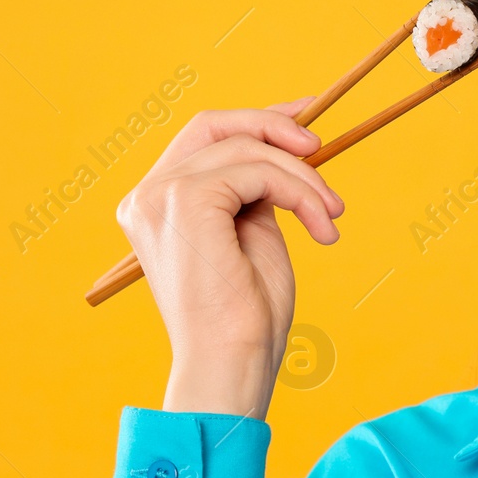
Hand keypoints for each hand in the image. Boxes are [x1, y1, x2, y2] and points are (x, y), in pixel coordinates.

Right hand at [112, 96, 345, 418]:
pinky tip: (320, 228)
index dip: (257, 119)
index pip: (204, 136)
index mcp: (155, 204)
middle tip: (322, 151)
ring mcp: (161, 196)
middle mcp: (147, 195)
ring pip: (248, 150)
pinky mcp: (186, 201)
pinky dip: (298, 192)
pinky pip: (258, 171)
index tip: (306, 115)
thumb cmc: (246, 316)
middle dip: (276, 128)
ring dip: (303, 178)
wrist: (232, 363)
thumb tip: (290, 146)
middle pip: (217, 126)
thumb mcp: (253, 235)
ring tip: (330, 217)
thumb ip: (255, 190)